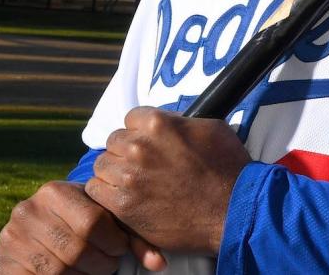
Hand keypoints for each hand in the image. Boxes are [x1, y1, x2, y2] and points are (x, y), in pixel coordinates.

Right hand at [0, 180, 166, 273]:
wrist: (39, 228)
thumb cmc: (83, 222)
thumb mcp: (104, 219)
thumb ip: (132, 237)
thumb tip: (160, 265)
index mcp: (53, 190)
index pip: (92, 223)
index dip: (113, 243)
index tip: (120, 250)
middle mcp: (26, 210)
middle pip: (75, 249)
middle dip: (100, 264)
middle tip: (109, 265)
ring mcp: (9, 237)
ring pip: (57, 270)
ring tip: (93, 271)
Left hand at [86, 107, 251, 255]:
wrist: (232, 209)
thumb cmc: (227, 168)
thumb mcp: (210, 128)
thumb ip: (180, 122)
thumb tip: (168, 122)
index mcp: (158, 123)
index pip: (131, 118)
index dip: (141, 131)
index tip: (149, 143)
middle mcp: (138, 146)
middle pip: (114, 141)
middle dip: (126, 151)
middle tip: (143, 165)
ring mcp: (128, 177)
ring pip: (102, 165)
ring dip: (114, 171)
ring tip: (133, 182)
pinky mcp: (123, 206)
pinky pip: (95, 190)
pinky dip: (106, 193)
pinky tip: (123, 196)